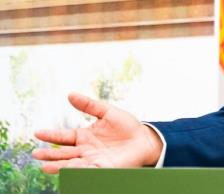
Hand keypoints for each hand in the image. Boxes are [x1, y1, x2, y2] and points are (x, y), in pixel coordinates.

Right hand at [32, 92, 162, 173]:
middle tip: (36, 154)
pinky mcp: (103, 169)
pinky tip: (68, 170)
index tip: (38, 132)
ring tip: (45, 167)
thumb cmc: (126, 126)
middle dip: (50, 155)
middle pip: (64, 153)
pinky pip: (88, 171)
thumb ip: (89, 105)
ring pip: (72, 164)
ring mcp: (93, 160)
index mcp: (84, 136)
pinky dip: (77, 171)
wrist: (144, 138)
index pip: (64, 136)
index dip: (51, 135)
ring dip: (59, 166)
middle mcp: (85, 150)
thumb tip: (70, 94)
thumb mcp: (107, 112)